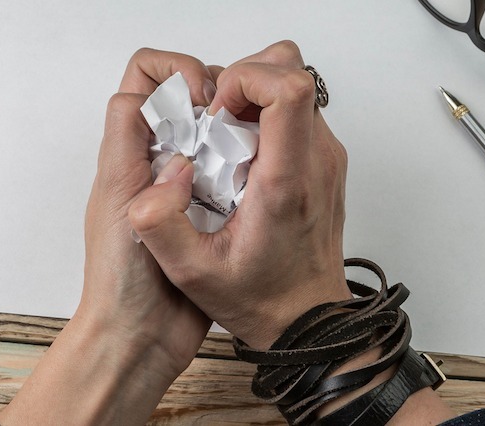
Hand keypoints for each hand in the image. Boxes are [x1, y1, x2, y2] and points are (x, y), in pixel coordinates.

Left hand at [77, 47, 222, 374]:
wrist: (139, 338)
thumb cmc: (119, 283)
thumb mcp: (122, 211)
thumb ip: (138, 164)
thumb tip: (177, 143)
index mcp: (127, 152)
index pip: (144, 77)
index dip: (175, 71)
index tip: (202, 100)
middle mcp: (155, 161)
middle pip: (185, 96)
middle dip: (215, 96)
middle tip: (233, 123)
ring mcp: (185, 186)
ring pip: (215, 130)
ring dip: (235, 132)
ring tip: (251, 151)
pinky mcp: (212, 211)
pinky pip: (235, 171)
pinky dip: (251, 166)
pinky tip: (261, 180)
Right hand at [129, 41, 351, 348]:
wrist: (308, 320)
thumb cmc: (258, 297)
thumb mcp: (192, 273)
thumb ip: (160, 227)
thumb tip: (157, 177)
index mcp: (286, 179)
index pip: (288, 88)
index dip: (245, 79)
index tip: (217, 111)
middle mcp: (316, 159)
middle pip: (291, 69)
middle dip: (242, 78)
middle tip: (215, 119)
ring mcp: (326, 156)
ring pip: (294, 83)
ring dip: (252, 95)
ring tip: (224, 136)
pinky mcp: (325, 159)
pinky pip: (296, 109)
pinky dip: (264, 114)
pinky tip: (240, 155)